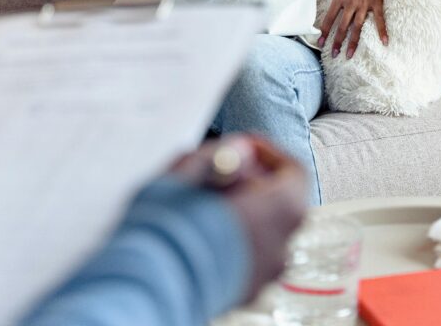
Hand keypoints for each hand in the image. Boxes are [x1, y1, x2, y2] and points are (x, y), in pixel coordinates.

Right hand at [170, 134, 306, 301]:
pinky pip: (247, 255)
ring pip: (261, 229)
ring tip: (201, 201)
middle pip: (278, 202)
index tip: (242, 147)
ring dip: (239, 209)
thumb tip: (238, 149)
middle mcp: (279, 246)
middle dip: (250, 180)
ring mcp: (263, 275)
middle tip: (216, 171)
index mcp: (278, 212)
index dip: (269, 153)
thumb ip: (219, 154)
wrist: (146, 290)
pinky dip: (231, 237)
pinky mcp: (243, 293)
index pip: (294, 172)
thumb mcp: (187, 172)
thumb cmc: (166, 229)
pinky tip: (197, 231)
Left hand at [317, 0, 391, 56]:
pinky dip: (382, 31)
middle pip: (342, 26)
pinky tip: (384, 42)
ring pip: (357, 27)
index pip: (329, 17)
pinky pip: (379, 19)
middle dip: (337, 41)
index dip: (325, 31)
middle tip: (333, 54)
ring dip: (353, 42)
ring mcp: (365, 3)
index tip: (320, 42)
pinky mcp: (377, 1)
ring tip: (349, 55)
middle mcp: (351, 2)